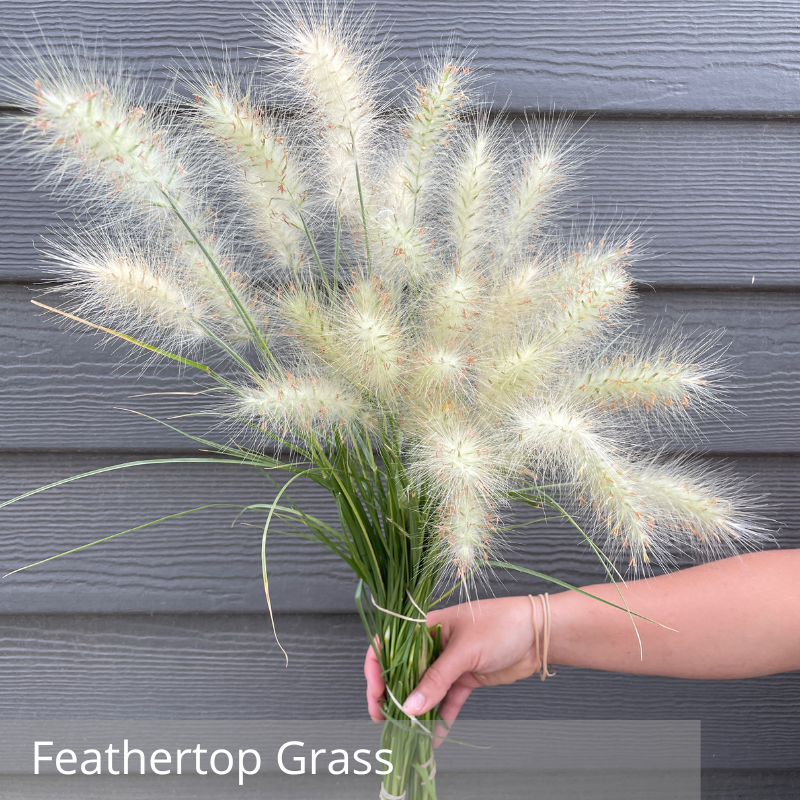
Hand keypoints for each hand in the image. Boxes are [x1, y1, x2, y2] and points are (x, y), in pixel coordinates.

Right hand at [364, 596, 540, 732]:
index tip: (376, 692)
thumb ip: (436, 680)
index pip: (390, 644)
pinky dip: (441, 718)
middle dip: (394, 696)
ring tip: (409, 733)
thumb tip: (409, 707)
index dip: (378, 668)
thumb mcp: (464, 651)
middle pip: (404, 671)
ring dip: (417, 710)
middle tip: (386, 719)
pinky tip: (436, 736)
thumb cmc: (501, 625)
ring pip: (425, 689)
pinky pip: (447, 700)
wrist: (539, 634)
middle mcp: (434, 643)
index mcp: (426, 625)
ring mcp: (450, 662)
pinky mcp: (466, 678)